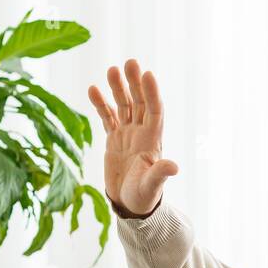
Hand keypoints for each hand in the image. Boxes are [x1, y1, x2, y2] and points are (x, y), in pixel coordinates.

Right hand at [86, 59, 178, 216]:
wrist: (129, 205)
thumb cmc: (143, 198)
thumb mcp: (151, 187)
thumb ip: (160, 175)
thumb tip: (175, 167)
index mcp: (152, 141)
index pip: (154, 111)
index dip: (152, 93)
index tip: (147, 74)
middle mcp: (141, 133)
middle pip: (139, 102)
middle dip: (135, 83)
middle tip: (130, 62)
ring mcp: (127, 134)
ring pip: (123, 105)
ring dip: (118, 88)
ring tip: (112, 69)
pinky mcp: (114, 139)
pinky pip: (107, 117)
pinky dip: (101, 104)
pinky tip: (93, 89)